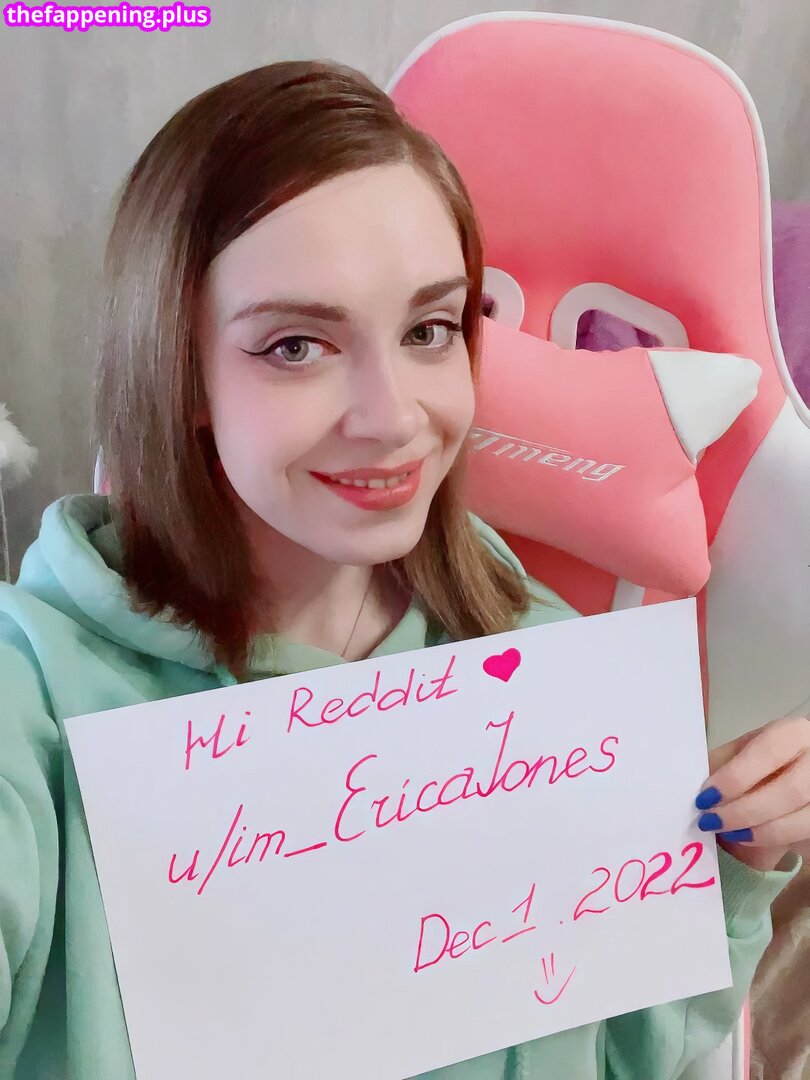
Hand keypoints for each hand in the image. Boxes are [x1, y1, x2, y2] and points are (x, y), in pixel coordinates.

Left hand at [695, 716, 809, 871]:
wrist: (797, 774)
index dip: (736, 777)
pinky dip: (772, 843)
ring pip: (802, 821)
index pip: (768, 752)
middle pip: (791, 791)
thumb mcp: (744, 751)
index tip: (706, 796)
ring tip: (727, 832)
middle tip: (711, 821)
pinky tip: (747, 839)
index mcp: (794, 734)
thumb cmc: (765, 759)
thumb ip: (723, 764)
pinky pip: (803, 838)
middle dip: (745, 811)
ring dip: (759, 832)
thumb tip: (693, 786)